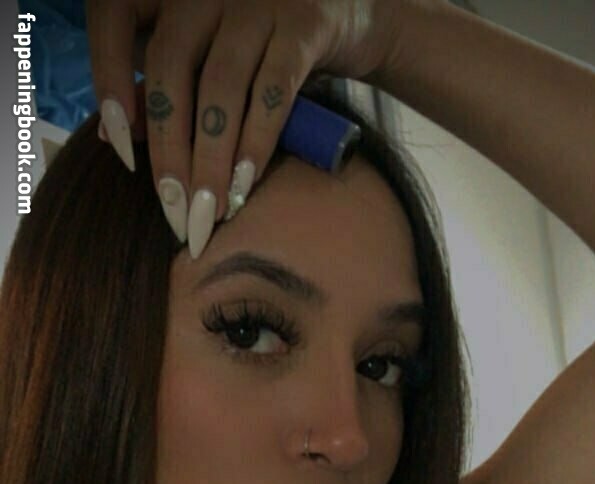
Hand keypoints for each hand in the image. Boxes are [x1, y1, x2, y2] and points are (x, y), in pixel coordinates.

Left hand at [86, 0, 407, 252]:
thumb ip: (161, 86)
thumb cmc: (260, 43)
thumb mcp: (205, 55)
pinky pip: (274, 89)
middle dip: (169, 146)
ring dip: (212, 158)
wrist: (349, 12)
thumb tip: (111, 136)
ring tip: (211, 213)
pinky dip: (257, 142)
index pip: (116, 16)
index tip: (119, 151)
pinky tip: (246, 185)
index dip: (107, 77)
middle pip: (169, 65)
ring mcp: (257, 1)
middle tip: (175, 211)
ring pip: (220, 84)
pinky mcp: (304, 23)